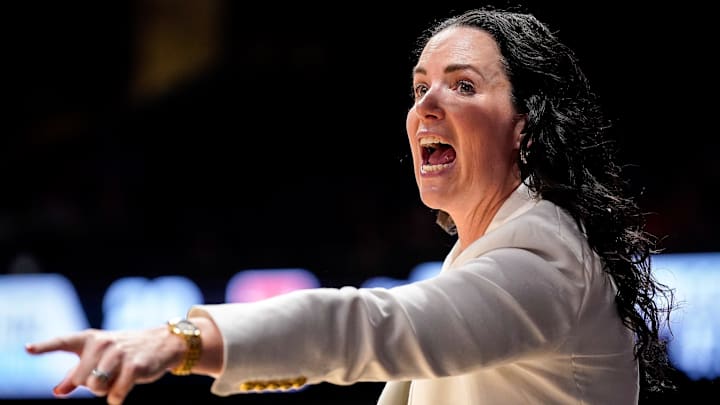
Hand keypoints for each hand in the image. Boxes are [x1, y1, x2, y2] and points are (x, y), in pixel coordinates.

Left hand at [26, 325, 183, 404]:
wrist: (163, 343)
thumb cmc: (126, 351)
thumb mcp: (100, 357)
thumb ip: (77, 373)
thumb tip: (57, 391)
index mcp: (91, 339)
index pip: (64, 341)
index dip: (45, 346)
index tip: (28, 349)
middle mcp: (103, 343)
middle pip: (81, 380)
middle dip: (92, 385)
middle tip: (108, 375)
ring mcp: (119, 354)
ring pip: (96, 388)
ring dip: (106, 390)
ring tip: (118, 378)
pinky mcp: (134, 366)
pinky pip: (115, 395)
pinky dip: (118, 397)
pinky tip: (126, 387)